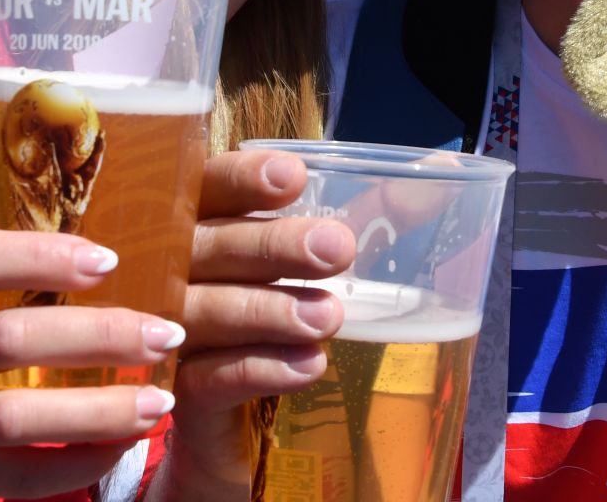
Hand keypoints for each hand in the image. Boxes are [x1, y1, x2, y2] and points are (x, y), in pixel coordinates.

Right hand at [0, 229, 181, 501]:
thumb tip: (100, 248)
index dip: (35, 256)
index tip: (105, 257)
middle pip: (8, 341)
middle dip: (97, 336)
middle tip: (167, 329)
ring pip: (17, 418)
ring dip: (99, 408)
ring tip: (161, 397)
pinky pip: (18, 479)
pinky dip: (76, 463)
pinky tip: (125, 444)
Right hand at [154, 149, 357, 501]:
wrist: (241, 438)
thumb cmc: (282, 324)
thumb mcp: (320, 264)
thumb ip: (366, 217)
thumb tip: (436, 169)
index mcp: (202, 227)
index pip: (207, 188)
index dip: (242, 179)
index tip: (294, 177)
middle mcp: (173, 275)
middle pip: (207, 247)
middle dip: (271, 245)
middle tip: (336, 250)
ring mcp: (170, 336)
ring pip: (206, 312)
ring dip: (268, 310)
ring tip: (328, 317)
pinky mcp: (181, 399)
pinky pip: (209, 378)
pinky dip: (259, 368)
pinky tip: (307, 365)